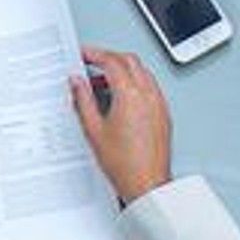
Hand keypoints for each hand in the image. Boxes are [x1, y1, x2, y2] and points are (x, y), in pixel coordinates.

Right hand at [66, 44, 174, 205]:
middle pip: (129, 61)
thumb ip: (83, 100)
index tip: (84, 55)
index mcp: (130, 95)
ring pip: (141, 72)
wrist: (147, 184)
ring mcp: (158, 103)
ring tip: (103, 82)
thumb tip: (77, 83)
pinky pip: (149, 87)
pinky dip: (134, 83)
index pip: (112, 62)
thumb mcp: (94, 130)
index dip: (95, 54)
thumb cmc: (125, 164)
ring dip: (123, 70)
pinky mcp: (163, 113)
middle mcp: (148, 95)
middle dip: (110, 57)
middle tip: (92, 62)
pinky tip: (120, 97)